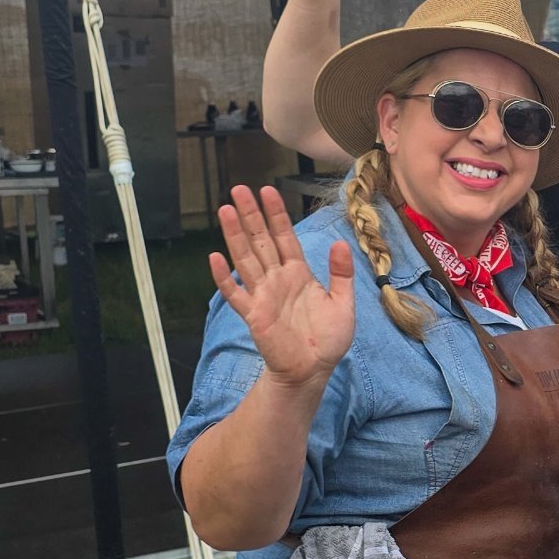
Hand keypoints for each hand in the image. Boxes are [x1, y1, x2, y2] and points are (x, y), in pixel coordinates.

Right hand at [210, 187, 355, 386]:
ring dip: (235, 235)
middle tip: (239, 188)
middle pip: (261, 241)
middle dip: (251, 215)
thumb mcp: (343, 303)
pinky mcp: (253, 314)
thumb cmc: (327, 339)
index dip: (277, 214)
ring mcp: (263, 295)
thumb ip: (340, 273)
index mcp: (298, 273)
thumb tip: (340, 242)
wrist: (314, 370)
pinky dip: (224, 277)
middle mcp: (277, 279)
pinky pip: (235, 293)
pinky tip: (215, 258)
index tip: (268, 190)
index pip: (285, 237)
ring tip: (225, 210)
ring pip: (246, 259)